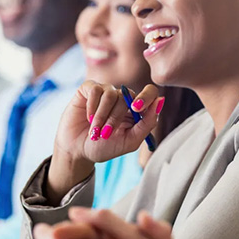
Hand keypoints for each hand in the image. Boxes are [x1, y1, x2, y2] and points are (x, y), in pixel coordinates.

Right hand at [48, 81, 162, 202]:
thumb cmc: (104, 147)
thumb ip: (147, 124)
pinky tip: (88, 117)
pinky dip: (92, 107)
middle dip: (115, 119)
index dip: (146, 96)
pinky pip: (95, 90)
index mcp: (136, 109)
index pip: (150, 92)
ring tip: (95, 132)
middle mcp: (123, 97)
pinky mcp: (89, 88)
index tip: (136, 109)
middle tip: (105, 134)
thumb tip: (161, 101)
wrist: (77, 151)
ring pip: (110, 95)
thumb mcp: (129, 141)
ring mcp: (106, 91)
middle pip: (127, 97)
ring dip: (102, 116)